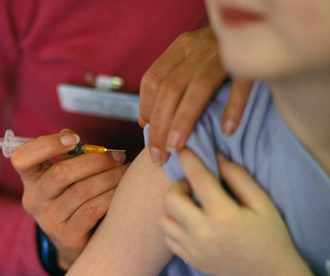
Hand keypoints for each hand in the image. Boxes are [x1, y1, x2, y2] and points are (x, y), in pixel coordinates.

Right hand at [11, 129, 127, 269]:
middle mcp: (34, 199)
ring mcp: (48, 220)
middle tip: (118, 156)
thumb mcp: (65, 174)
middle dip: (95, 161)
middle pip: (61, 174)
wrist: (77, 241)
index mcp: (31, 178)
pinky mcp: (66, 237)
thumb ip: (68, 154)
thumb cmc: (73, 196)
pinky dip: (111, 196)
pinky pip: (92, 210)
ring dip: (110, 177)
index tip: (74, 139)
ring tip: (126, 171)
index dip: (47, 145)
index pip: (23, 158)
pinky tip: (122, 191)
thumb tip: (70, 135)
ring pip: (82, 191)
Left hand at [139, 26, 252, 162]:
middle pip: (170, 88)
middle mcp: (198, 47)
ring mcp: (224, 52)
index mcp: (180, 47)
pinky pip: (241, 84)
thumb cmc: (217, 54)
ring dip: (184, 121)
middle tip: (159, 156)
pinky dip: (233, 107)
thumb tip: (144, 122)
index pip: (152, 80)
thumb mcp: (189, 62)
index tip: (149, 135)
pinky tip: (226, 131)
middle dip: (159, 126)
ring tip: (177, 148)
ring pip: (198, 88)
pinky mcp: (251, 59)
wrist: (258, 25)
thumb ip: (167, 87)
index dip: (146, 110)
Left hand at [160, 149, 311, 275]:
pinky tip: (188, 222)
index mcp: (224, 215)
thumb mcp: (262, 203)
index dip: (189, 158)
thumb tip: (216, 157)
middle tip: (192, 185)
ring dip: (173, 206)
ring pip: (163, 218)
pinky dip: (173, 225)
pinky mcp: (189, 259)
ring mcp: (192, 249)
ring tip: (189, 204)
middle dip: (178, 185)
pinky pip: (167, 236)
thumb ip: (239, 178)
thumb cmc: (270, 236)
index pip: (198, 178)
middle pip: (171, 198)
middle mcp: (202, 233)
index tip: (183, 147)